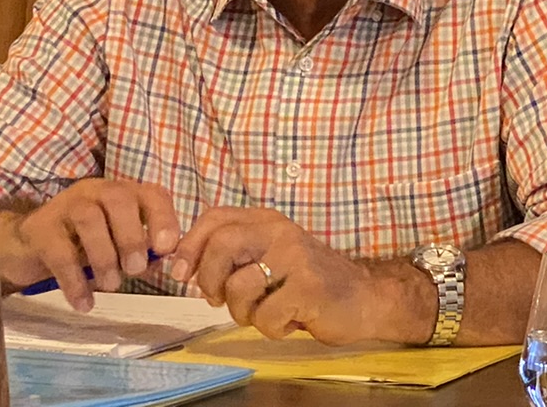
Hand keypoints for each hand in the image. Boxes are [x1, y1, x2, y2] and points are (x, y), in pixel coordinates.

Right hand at [0, 178, 182, 311]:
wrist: (24, 246)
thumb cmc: (79, 243)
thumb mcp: (114, 243)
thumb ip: (140, 248)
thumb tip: (164, 261)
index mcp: (122, 192)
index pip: (151, 194)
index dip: (163, 218)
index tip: (168, 248)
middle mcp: (96, 191)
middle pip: (119, 199)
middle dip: (132, 236)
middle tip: (135, 270)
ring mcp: (65, 205)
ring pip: (89, 219)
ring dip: (104, 255)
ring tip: (111, 285)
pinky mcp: (39, 228)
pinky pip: (59, 251)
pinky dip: (74, 280)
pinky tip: (83, 303)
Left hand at [167, 207, 430, 344]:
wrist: (365, 296)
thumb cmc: (308, 280)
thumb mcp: (270, 256)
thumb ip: (234, 253)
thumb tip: (182, 265)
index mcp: (267, 221)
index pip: (214, 218)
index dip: (189, 245)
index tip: (181, 273)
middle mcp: (281, 232)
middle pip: (221, 246)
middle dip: (209, 281)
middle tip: (216, 299)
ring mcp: (296, 258)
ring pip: (238, 288)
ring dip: (243, 313)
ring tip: (266, 312)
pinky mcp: (309, 287)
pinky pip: (264, 316)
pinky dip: (271, 328)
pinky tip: (290, 320)